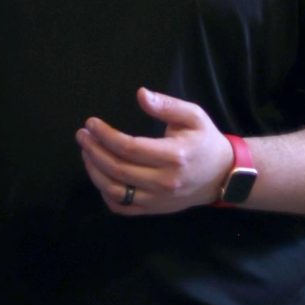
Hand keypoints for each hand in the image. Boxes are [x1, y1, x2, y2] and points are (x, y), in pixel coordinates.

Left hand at [76, 87, 234, 215]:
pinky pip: (122, 207)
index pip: (129, 147)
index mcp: (174, 156)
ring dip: (94, 171)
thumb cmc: (206, 141)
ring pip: (115, 191)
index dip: (105, 135)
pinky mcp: (154, 210)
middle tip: (82, 135)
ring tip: (86, 152)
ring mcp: (158, 199)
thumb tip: (140, 94)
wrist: (223, 175)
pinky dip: (105, 193)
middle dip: (93, 151)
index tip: (91, 123)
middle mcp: (164, 181)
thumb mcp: (194, 116)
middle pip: (117, 169)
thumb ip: (167, 105)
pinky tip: (99, 175)